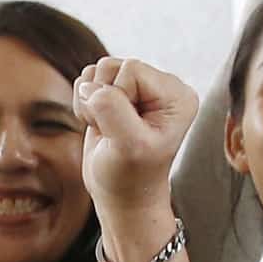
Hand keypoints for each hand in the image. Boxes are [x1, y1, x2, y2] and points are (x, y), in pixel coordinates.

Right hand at [69, 56, 197, 225]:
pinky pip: (88, 79)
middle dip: (102, 99)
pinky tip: (100, 126)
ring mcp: (140, 88)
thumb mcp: (128, 145)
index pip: (132, 69)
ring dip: (91, 102)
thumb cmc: (130, 176)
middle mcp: (163, 87)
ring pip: (98, 70)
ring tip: (107, 130)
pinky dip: (85, 104)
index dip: (118, 97)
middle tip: (113, 132)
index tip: (124, 130)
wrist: (121, 196)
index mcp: (178, 95)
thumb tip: (89, 86)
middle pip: (113, 65)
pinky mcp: (119, 92)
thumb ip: (112, 109)